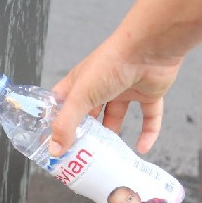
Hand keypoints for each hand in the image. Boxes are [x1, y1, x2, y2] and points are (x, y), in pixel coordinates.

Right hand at [48, 35, 181, 155]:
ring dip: (114, 134)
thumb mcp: (80, 97)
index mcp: (80, 82)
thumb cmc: (110, 64)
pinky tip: (142, 149)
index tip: (52, 142)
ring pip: (117, 116)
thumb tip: (55, 150)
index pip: (62, 103)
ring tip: (108, 154)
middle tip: (80, 155)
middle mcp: (101, 85)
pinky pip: (149, 117)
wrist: (149, 47)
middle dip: (86, 132)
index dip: (56, 120)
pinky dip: (148, 133)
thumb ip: (66, 124)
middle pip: (89, 114)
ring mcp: (125, 88)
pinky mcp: (148, 93)